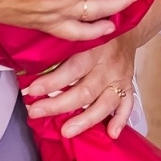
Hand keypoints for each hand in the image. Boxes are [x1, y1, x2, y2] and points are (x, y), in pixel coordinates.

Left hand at [21, 33, 139, 138]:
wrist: (125, 27)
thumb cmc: (95, 32)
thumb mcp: (79, 33)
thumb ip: (62, 49)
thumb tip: (31, 69)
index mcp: (95, 47)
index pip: (73, 68)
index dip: (52, 81)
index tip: (32, 91)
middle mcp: (109, 64)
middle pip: (86, 90)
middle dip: (59, 105)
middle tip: (36, 112)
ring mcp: (121, 77)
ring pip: (105, 102)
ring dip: (86, 120)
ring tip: (67, 131)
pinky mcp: (129, 85)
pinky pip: (127, 105)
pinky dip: (120, 120)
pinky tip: (111, 133)